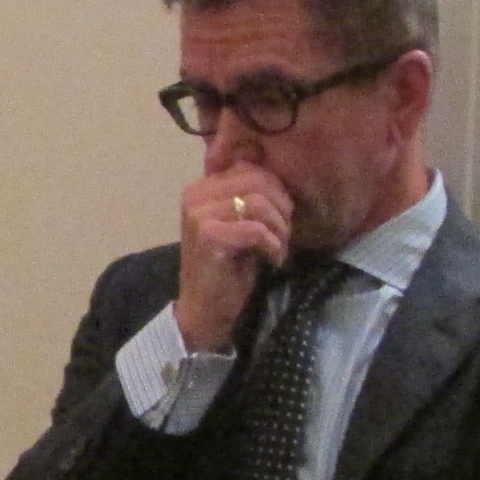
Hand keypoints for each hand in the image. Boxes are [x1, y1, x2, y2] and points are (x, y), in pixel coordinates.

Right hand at [177, 164, 292, 349]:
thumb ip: (251, 196)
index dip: (276, 191)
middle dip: (282, 209)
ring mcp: (198, 215)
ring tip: (278, 249)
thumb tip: (280, 175)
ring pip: (260, 203)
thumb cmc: (227, 269)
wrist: (205, 311)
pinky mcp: (208, 236)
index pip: (251, 168)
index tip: (279, 220)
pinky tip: (271, 260)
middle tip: (283, 236)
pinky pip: (257, 229)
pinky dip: (273, 246)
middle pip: (258, 181)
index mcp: (201, 188)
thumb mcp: (241, 223)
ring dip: (279, 229)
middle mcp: (195, 195)